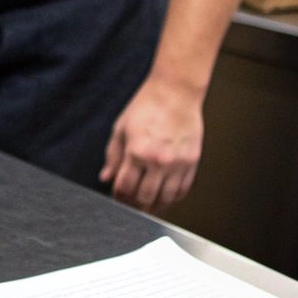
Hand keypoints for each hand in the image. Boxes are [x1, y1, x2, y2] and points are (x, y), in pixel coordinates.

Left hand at [99, 76, 204, 211]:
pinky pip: (182, 190)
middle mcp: (158, 160)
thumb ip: (112, 156)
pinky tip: (164, 195)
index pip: (124, 188)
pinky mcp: (192, 162)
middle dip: (134, 203)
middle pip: (144, 198)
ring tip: (147, 202)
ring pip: (165, 198)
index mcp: (137, 152)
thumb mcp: (121, 129)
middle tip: (131, 201)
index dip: (118, 196)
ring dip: (154, 204)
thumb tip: (106, 177)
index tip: (118, 195)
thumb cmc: (148, 106)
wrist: (176, 92)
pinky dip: (172, 198)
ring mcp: (177, 163)